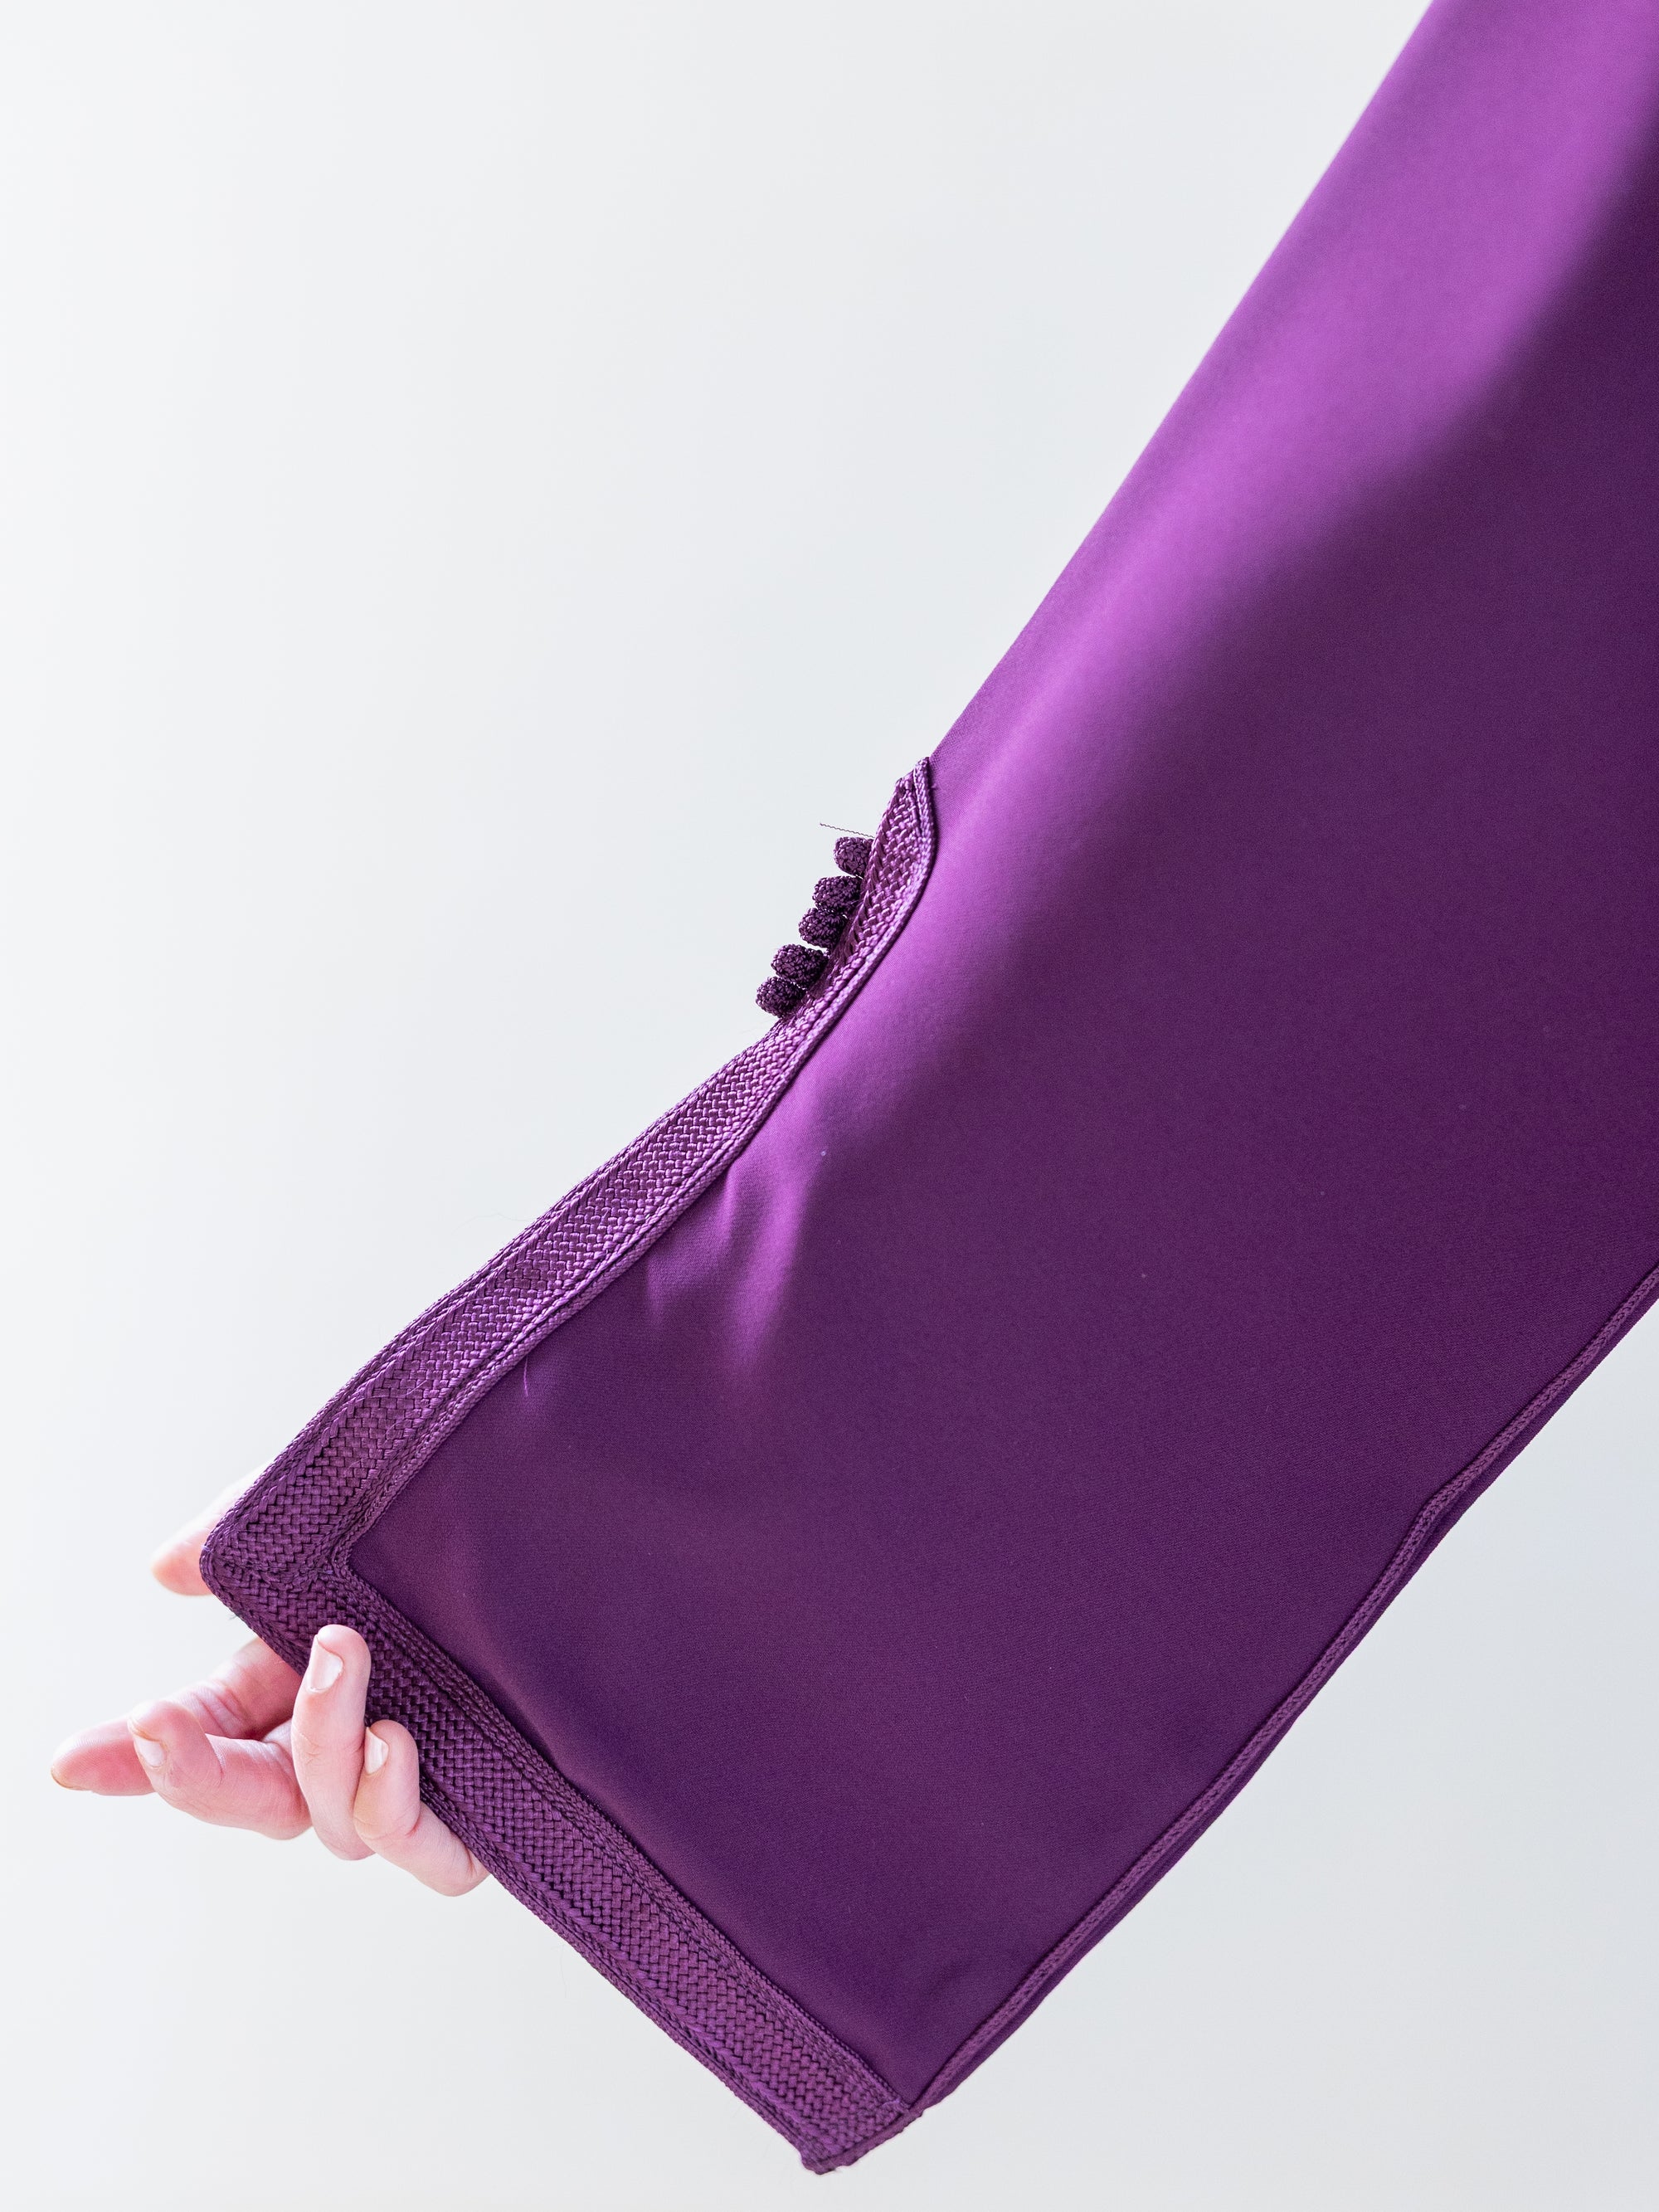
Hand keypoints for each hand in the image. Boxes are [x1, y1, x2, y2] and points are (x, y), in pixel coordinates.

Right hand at [50, 1485, 485, 1896]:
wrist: (560, 1513)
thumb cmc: (437, 1518)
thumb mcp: (330, 1508)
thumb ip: (246, 1536)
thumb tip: (170, 1567)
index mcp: (283, 1682)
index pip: (193, 1736)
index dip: (128, 1757)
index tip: (70, 1762)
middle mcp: (339, 1740)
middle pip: (245, 1796)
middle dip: (189, 1770)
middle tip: (159, 1721)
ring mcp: (408, 1777)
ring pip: (330, 1820)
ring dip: (318, 1745)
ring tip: (343, 1657)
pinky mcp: (483, 1803)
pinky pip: (428, 1855)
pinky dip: (398, 1813)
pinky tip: (396, 1744)